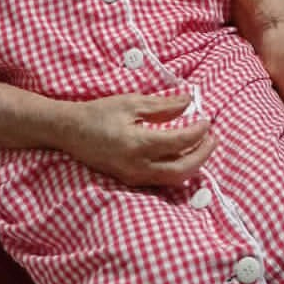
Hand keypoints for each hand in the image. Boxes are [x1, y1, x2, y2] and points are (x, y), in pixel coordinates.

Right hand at [60, 93, 215, 186]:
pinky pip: (162, 181)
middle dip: (203, 154)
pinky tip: (184, 155)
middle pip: (182, 170)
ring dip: (194, 164)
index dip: (198, 132)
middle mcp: (138, 167)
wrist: (70, 132)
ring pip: (174, 179)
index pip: (179, 142)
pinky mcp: (131, 180)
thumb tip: (188, 102)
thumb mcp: (131, 102)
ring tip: (203, 145)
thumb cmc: (99, 113)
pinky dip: (179, 170)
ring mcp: (134, 177)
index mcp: (138, 144)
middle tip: (213, 137)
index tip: (208, 120)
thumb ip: (162, 105)